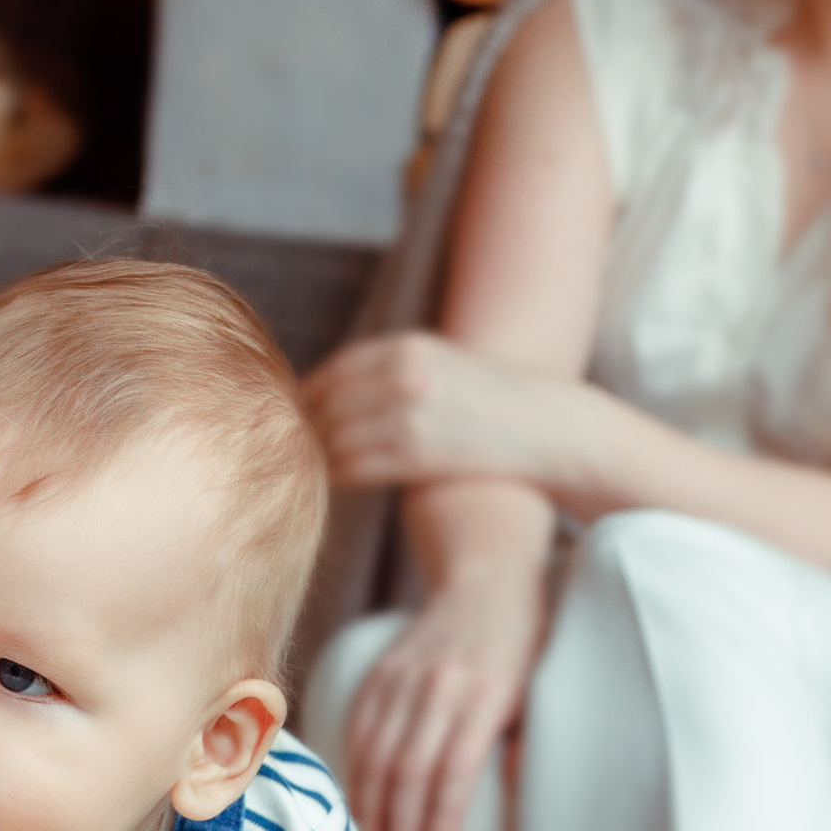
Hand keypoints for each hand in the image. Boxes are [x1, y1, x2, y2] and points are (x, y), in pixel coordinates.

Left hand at [303, 332, 577, 500]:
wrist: (547, 427)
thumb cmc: (494, 399)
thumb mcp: (441, 364)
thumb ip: (391, 370)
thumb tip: (333, 395)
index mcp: (406, 347)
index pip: (334, 372)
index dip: (304, 396)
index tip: (288, 414)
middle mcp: (404, 376)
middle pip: (327, 405)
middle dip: (301, 428)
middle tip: (282, 448)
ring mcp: (410, 415)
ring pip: (335, 438)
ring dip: (314, 456)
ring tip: (299, 469)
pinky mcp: (418, 455)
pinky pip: (355, 467)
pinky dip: (335, 476)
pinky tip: (326, 483)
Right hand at [345, 573, 544, 830]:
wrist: (484, 581)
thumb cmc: (524, 647)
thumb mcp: (542, 691)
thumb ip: (526, 743)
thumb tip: (514, 795)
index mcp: (487, 693)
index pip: (455, 766)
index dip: (441, 813)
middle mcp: (440, 684)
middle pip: (410, 766)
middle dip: (401, 823)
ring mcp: (404, 676)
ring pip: (378, 752)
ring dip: (373, 806)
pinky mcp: (380, 672)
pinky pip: (360, 728)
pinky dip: (356, 771)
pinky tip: (359, 804)